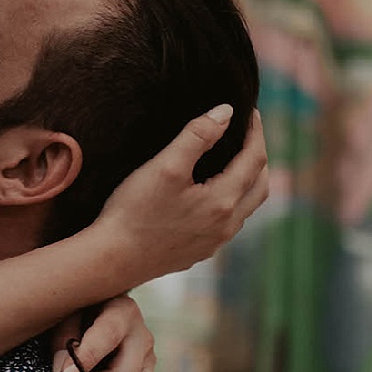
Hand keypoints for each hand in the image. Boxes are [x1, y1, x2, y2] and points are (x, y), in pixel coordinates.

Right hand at [93, 105, 269, 285]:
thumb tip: (226, 112)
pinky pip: (228, 223)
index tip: (250, 112)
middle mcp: (226, 226)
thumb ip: (198, 135)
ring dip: (247, 180)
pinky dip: (231, 200)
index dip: (256, 131)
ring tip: (234, 159)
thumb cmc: (134, 212)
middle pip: (260, 184)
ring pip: (246, 207)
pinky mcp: (199, 252)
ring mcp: (214, 242)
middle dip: (258, 155)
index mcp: (223, 202)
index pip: (255, 158)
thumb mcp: (166, 166)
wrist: (112, 259)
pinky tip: (212, 193)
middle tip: (247, 133)